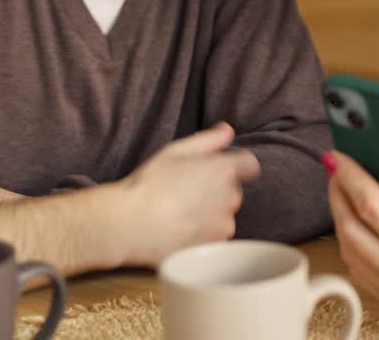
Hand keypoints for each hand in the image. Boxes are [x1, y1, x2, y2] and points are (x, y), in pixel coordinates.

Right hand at [110, 122, 261, 266]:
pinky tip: (181, 229)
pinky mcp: (214, 246)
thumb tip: (227, 131)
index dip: (235, 166)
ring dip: (212, 214)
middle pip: (234, 191)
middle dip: (218, 191)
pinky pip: (215, 237)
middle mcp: (230, 197)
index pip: (250, 165)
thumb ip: (208, 140)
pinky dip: (203, 234)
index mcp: (224, 170)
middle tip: (187, 192)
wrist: (129, 225)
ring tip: (181, 213)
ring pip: (225, 215)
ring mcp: (224, 224)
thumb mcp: (174, 152)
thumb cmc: (149, 185)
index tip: (217, 171)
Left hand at [327, 147, 378, 325]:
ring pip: (347, 251)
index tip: (339, 158)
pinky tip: (356, 223)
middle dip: (337, 194)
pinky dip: (350, 242)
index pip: (371, 206)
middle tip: (336, 170)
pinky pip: (357, 269)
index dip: (350, 178)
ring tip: (343, 191)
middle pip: (349, 229)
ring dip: (340, 218)